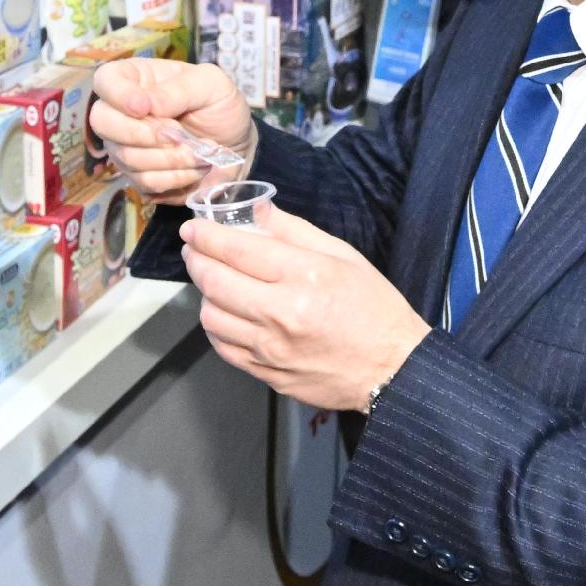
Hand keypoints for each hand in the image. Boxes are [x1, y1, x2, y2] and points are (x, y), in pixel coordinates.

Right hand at [89, 54, 254, 199]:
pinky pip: (144, 183)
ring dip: (171, 159)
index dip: (119, 96)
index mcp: (136, 79)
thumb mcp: (211, 84)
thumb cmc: (220, 106)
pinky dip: (176, 178)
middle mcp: (122, 113)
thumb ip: (178, 90)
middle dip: (144, 134)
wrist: (237, 144)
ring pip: (127, 158)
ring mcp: (126, 147)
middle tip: (180, 134)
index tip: (144, 107)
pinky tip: (195, 168)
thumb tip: (146, 105)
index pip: (105, 81)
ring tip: (201, 152)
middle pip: (102, 123)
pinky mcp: (139, 177)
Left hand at [181, 204, 428, 412]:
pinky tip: (226, 314)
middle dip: (196, 259)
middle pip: (214, 280)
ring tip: (214, 282)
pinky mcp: (268, 373)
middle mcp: (282, 312)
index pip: (236, 249)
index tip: (193, 228)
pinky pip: (224, 347)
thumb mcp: (344, 256)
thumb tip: (257, 212)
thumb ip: (295, 231)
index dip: (206, 235)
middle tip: (194, 249)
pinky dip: (216, 326)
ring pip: (211, 316)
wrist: (393, 368)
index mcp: (304, 275)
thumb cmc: (375, 308)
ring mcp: (271, 348)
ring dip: (205, 294)